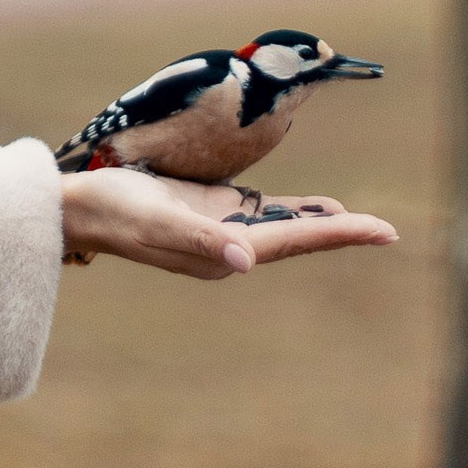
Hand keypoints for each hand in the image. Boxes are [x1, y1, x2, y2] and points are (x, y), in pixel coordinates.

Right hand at [60, 167, 397, 278]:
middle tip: (388, 231)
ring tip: (362, 224)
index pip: (291, 241)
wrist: (79, 207)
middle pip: (295, 238)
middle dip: (340, 233)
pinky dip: (291, 210)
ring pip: (282, 227)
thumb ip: (202, 237)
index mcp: (222, 253)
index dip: (337, 234)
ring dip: (320, 225)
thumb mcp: (156, 220)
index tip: (381, 230)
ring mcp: (219, 231)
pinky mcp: (208, 213)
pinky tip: (311, 208)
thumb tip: (248, 260)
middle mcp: (228, 247)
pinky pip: (261, 213)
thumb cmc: (115, 210)